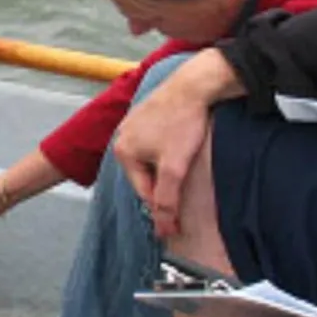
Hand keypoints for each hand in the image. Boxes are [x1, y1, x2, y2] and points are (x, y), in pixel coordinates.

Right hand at [113, 49, 242, 238]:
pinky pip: (154, 141)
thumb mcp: (175, 168)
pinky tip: (182, 143)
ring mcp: (132, 123)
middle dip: (165, 181)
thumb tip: (162, 231)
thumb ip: (167, 200)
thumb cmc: (182, 124)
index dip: (165, 204)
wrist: (194, 85)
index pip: (144, 191)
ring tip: (186, 158)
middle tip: (187, 179)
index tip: (181, 214)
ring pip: (151, 158)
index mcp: (122, 152)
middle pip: (146, 175)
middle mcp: (121, 137)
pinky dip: (167, 148)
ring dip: (167, 165)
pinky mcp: (145, 113)